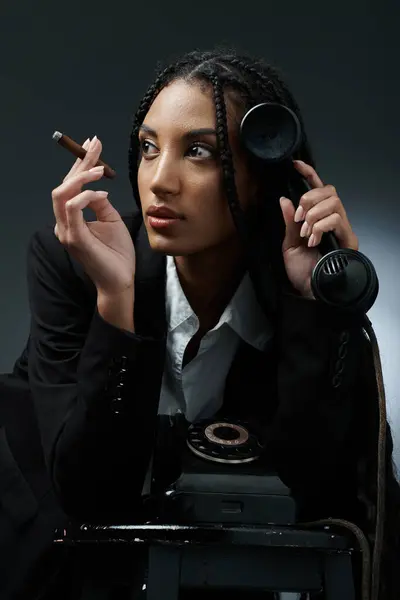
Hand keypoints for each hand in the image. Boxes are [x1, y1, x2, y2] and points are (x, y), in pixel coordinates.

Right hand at [52, 136, 135, 296]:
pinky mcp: (75, 239)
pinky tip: (101, 192)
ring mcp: (67, 232)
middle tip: (95, 144)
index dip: (80, 164)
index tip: (93, 145)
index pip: (70, 186)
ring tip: (100, 168)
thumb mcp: (111, 220)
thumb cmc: (117, 254)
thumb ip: (100, 203)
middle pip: (63, 185)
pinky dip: (85, 196)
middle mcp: (64, 224)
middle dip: (80, 162)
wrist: (121, 280)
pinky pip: (72, 209)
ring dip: (81, 177)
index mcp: (71, 219)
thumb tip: (97, 187)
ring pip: (61, 194)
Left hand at [279, 160, 358, 297]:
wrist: (310, 292)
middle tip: (298, 218)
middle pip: (328, 190)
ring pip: (333, 202)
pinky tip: (313, 240)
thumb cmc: (301, 272)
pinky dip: (321, 226)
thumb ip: (289, 223)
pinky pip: (337, 218)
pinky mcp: (348, 239)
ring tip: (305, 233)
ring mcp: (341, 229)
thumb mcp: (289, 245)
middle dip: (309, 199)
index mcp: (316, 219)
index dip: (309, 175)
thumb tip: (285, 199)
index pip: (316, 190)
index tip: (295, 164)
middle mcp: (331, 220)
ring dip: (314, 214)